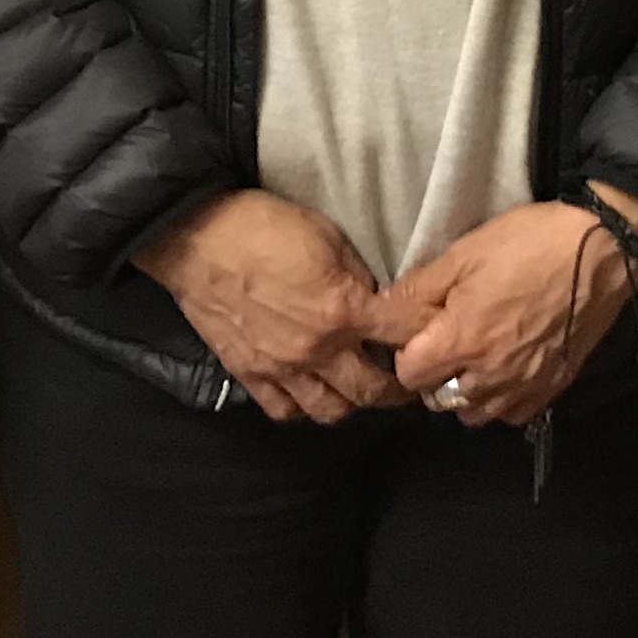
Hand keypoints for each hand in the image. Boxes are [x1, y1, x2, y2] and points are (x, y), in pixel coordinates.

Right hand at [132, 189, 408, 422]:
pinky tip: (312, 392)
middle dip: (400, 390)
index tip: (441, 340)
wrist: (196, 237)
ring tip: (360, 388)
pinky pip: (284, 411)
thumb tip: (376, 300)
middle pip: (374, 392)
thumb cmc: (263, 226)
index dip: (429, 338)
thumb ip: (357, 276)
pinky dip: (304, 407)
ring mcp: (281, 369)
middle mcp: (317, 350)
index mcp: (342, 310)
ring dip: (353, 404)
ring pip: (331, 411)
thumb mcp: (326, 236)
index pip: (404, 336)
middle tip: (409, 381)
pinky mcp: (249, 374)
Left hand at [378, 186, 637, 428]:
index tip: (418, 333)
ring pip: (474, 413)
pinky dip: (501, 400)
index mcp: (462, 340)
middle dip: (433, 376)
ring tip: (474, 359)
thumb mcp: (465, 252)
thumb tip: (383, 307)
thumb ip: (420, 287)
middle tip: (445, 343)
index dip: (406, 353)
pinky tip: (505, 371)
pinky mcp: (553, 388)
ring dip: (465, 392)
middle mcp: (489, 375)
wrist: (602, 250)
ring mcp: (524, 386)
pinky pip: (512, 414)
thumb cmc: (528, 244)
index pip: (409, 375)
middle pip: (438, 400)